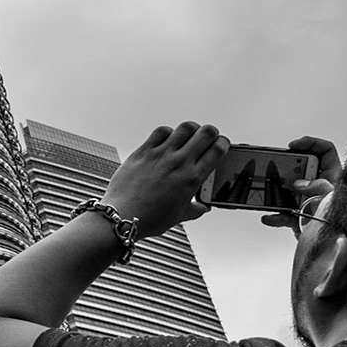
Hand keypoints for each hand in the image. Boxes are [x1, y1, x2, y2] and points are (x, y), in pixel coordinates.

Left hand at [100, 122, 226, 236]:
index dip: (223, 143)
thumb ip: (194, 209)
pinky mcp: (144, 151)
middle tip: (208, 137)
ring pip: (184, 128)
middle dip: (211, 132)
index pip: (217, 150)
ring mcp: (161, 154)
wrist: (123, 216)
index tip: (222, 144)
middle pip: (205, 133)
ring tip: (190, 135)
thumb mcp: (179, 216)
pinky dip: (168, 132)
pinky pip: (160, 131)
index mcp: (192, 178)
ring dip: (191, 129)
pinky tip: (168, 138)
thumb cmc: (150, 218)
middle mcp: (179, 162)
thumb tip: (203, 207)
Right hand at [261, 135, 340, 228]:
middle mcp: (320, 186)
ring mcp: (307, 200)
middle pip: (302, 167)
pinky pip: (282, 213)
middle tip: (280, 168)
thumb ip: (321, 187)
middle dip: (288, 167)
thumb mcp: (335, 199)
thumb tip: (301, 184)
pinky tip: (268, 217)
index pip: (325, 151)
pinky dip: (274, 216)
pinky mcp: (298, 216)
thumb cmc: (344, 224)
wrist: (335, 247)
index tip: (294, 145)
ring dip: (277, 192)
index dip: (311, 143)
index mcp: (333, 177)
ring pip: (288, 189)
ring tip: (269, 192)